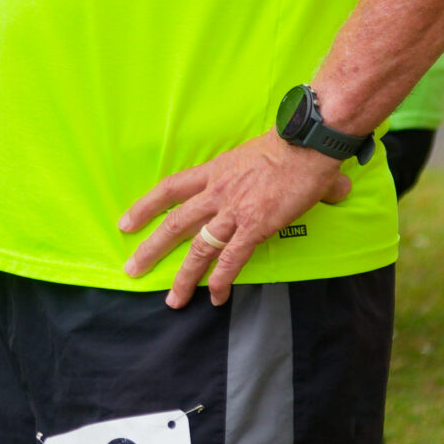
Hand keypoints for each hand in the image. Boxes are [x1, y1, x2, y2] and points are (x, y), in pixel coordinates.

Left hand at [117, 133, 353, 307]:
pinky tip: (214, 297)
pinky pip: (232, 259)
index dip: (145, 207)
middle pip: (174, 224)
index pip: (169, 190)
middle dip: (151, 250)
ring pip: (198, 248)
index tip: (126, 224)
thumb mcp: (259, 154)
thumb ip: (267, 175)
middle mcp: (216, 193)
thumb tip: (318, 186)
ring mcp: (234, 211)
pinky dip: (221, 280)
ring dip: (183, 277)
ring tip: (173, 300)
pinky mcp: (255, 226)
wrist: (306, 143)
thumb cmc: (291, 145)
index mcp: (213, 173)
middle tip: (132, 269)